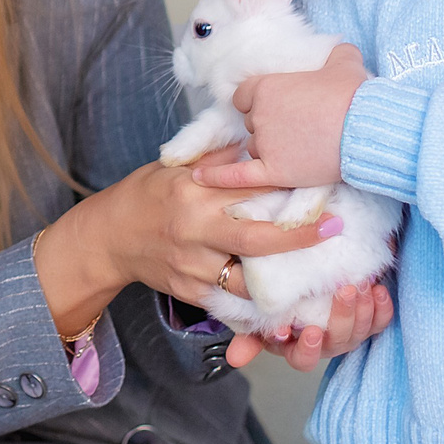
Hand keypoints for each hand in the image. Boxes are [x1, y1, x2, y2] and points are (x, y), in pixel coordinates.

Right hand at [34, 145, 333, 334]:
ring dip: (283, 279)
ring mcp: (192, 265)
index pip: (246, 187)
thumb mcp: (176, 167)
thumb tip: (258, 140)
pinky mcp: (190, 291)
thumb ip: (216, 159)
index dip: (285, 185)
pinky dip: (258, 303)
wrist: (109, 237)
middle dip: (299, 236)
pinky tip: (285, 300)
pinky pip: (231, 302)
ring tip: (316, 273)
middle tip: (334, 228)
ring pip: (247, 280)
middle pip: (256, 238)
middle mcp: (194, 230)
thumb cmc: (147, 195)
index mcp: (193, 191)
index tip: (320, 181)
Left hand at [192, 42, 367, 191]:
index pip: (245, 95)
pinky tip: (199, 177)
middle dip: (269, 125)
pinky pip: (238, 175)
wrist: (367, 129)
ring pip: (255, 148)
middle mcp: (259, 115)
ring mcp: (266, 144)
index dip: (260, 101)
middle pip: (251, 122)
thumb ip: (334, 54)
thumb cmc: (355, 95)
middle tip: (299, 128)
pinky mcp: (275, 171)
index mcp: (267, 87)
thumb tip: (339, 51)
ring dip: (270, 149)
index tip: (278, 105)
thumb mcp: (344, 62)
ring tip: (300, 149)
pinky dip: (217, 177)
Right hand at [227, 279, 395, 370]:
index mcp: (296, 346)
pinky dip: (382, 307)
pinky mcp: (368, 319)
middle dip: (342, 317)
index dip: (308, 348)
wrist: (306, 273)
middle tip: (344, 290)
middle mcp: (324, 343)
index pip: (302, 359)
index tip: (309, 330)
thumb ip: (247, 335)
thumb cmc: (279, 294)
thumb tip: (235, 359)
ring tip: (361, 284)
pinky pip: (379, 320)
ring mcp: (347, 332)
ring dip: (363, 309)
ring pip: (360, 331)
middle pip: (337, 342)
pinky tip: (378, 289)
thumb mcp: (258, 314)